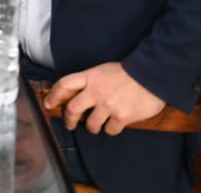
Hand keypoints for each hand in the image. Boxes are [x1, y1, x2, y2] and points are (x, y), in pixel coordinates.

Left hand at [44, 62, 165, 135]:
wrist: (152, 76)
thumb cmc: (127, 73)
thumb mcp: (103, 70)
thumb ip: (90, 81)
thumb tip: (76, 94)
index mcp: (90, 76)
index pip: (64, 85)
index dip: (53, 95)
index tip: (48, 103)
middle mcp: (96, 91)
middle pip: (73, 109)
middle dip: (69, 119)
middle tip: (70, 123)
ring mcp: (108, 105)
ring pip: (92, 124)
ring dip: (93, 127)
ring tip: (98, 124)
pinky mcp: (122, 116)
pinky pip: (110, 130)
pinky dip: (111, 129)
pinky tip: (115, 123)